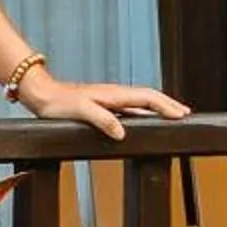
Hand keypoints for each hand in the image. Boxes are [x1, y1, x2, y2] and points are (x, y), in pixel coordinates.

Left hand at [17, 68, 189, 138]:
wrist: (40, 94)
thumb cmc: (57, 103)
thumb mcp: (79, 111)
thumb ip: (101, 120)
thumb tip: (122, 132)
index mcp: (112, 95)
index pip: (146, 98)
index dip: (165, 105)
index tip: (181, 114)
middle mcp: (113, 95)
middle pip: (148, 98)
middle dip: (168, 105)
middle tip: (185, 114)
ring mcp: (108, 100)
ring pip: (139, 103)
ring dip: (156, 108)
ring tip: (171, 116)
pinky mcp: (101, 106)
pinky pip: (128, 109)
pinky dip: (141, 113)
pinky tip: (142, 121)